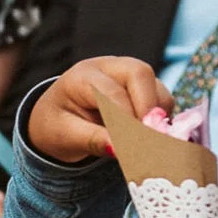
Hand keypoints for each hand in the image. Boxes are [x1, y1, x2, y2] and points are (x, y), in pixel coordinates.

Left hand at [27, 57, 169, 164]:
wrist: (56, 121)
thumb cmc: (57, 126)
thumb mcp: (66, 136)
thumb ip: (93, 140)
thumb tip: (120, 149)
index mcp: (82, 76)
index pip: (112, 93)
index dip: (127, 120)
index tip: (136, 148)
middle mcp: (108, 67)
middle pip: (140, 73)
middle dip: (148, 108)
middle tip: (150, 141)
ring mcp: (127, 74)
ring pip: (156, 87)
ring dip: (156, 116)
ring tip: (144, 144)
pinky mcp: (143, 88)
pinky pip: (161, 100)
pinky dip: (160, 120)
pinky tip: (146, 139)